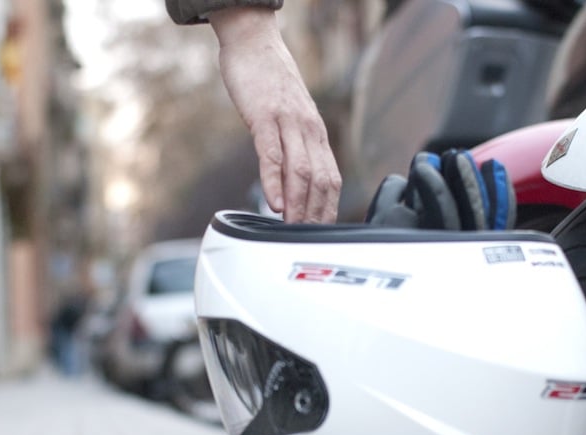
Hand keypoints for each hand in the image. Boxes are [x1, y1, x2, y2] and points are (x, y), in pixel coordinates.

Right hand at [209, 8, 340, 222]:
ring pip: (300, 171)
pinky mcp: (264, 116)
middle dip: (316, 214)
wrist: (254, 43)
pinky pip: (272, 154)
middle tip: (307, 239)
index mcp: (315, 133)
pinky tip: (273, 202)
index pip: (331, 179)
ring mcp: (287, 122)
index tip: (321, 233)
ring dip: (298, 205)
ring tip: (291, 229)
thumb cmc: (268, 83)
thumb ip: (293, 147)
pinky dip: (274, 182)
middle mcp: (308, 129)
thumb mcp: (288, 118)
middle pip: (320, 180)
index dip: (328, 209)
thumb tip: (289, 181)